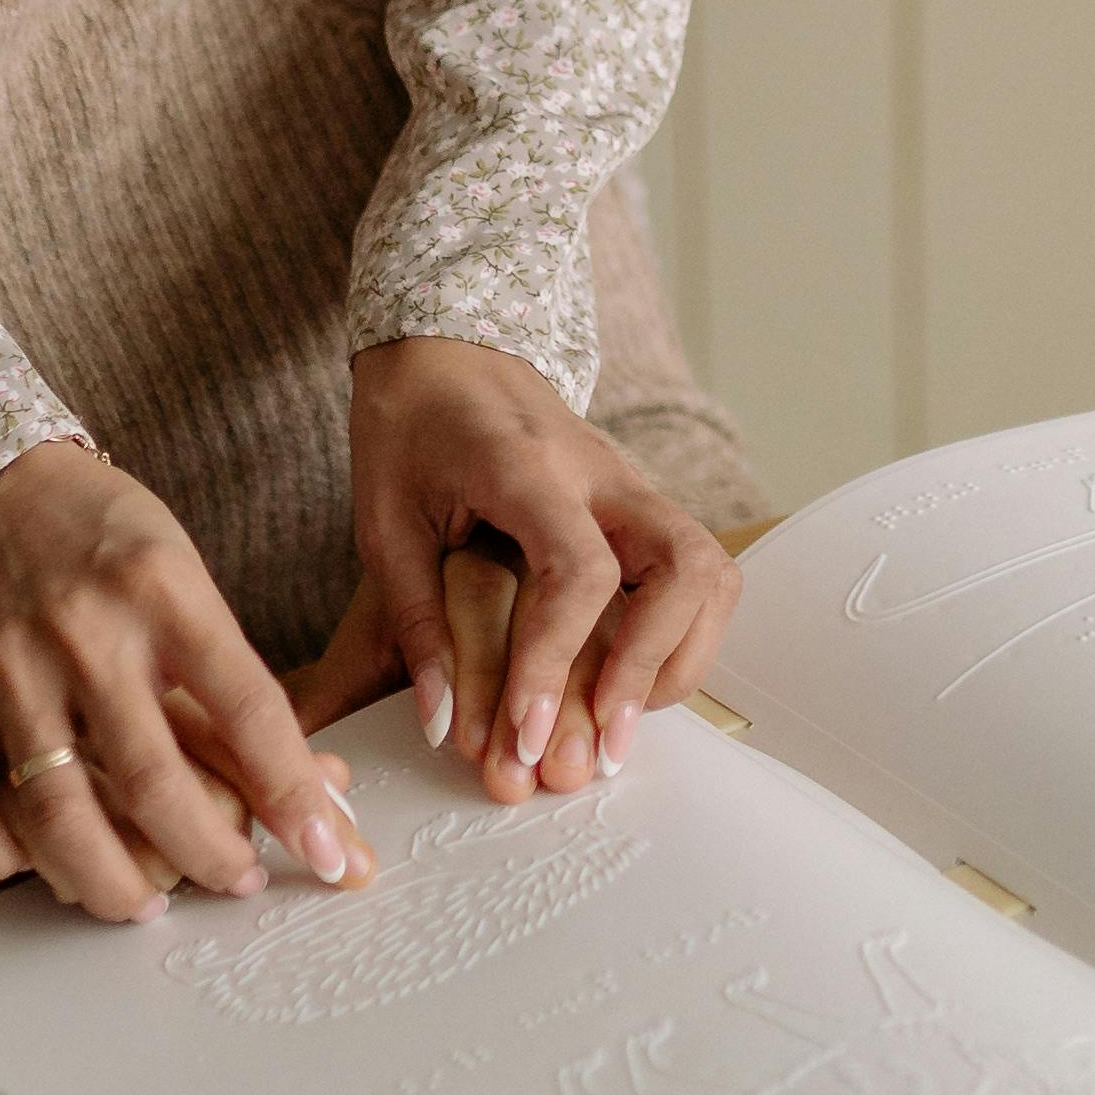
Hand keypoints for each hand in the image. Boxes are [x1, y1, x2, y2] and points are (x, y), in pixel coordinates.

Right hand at [0, 439, 370, 916]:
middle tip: (238, 883)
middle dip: (206, 855)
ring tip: (146, 903)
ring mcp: (8, 669)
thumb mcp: (191, 586)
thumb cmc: (113, 542)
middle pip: (149, 779)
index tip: (331, 854)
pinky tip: (34, 868)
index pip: (247, 707)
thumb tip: (322, 795)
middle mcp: (84, 632)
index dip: (294, 792)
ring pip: (53, 812)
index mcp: (165, 591)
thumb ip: (239, 691)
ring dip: (107, 881)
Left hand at [298, 339, 737, 801]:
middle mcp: (603, 474)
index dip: (557, 662)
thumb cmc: (410, 425)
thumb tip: (442, 723)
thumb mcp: (383, 521)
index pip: (578, 572)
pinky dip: (683, 636)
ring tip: (622, 723)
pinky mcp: (641, 506)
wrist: (446, 351)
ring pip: (710, 571)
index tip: (523, 733)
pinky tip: (634, 683)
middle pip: (685, 567)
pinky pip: (697, 573)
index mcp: (529, 468)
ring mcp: (633, 487)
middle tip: (603, 742)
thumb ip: (414, 622)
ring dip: (680, 658)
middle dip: (652, 666)